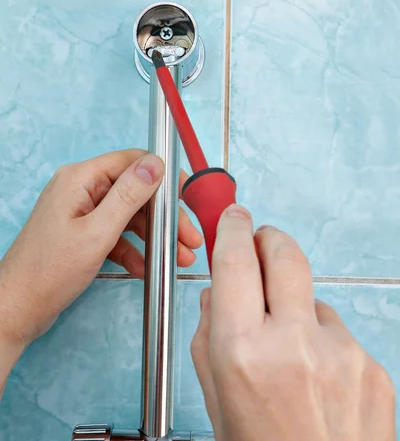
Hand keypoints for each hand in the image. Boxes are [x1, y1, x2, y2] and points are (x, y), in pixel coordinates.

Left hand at [0, 150, 201, 364]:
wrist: (18, 309)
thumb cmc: (49, 272)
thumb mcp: (97, 233)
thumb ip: (128, 196)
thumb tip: (155, 164)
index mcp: (80, 179)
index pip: (132, 161)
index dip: (164, 177)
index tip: (186, 196)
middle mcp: (81, 189)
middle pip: (135, 191)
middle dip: (164, 217)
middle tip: (189, 238)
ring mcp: (81, 211)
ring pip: (129, 215)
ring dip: (155, 237)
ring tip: (179, 258)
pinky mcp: (82, 232)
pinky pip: (116, 234)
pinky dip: (134, 250)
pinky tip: (146, 269)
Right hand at [191, 205, 394, 440]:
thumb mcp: (213, 398)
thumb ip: (209, 335)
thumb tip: (219, 292)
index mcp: (242, 352)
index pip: (236, 261)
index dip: (233, 228)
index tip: (234, 217)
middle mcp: (294, 343)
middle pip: (285, 253)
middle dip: (270, 237)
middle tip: (262, 241)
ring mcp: (340, 352)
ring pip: (312, 298)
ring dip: (297, 308)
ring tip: (291, 354)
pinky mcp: (371, 365)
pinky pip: (338, 332)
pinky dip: (322, 341)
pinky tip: (318, 380)